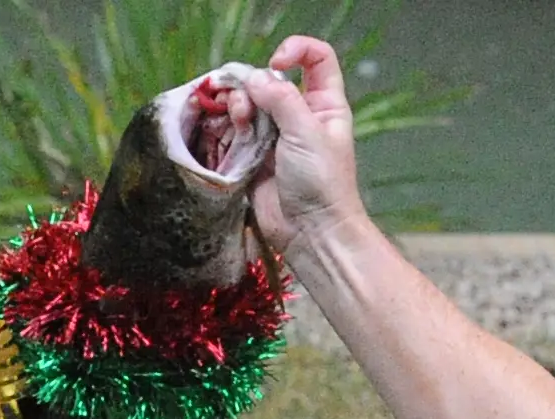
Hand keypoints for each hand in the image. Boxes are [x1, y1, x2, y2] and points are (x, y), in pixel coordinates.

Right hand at [240, 38, 366, 258]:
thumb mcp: (306, 132)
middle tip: (246, 104)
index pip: (316, 59)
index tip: (276, 63)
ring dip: (240, 106)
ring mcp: (277, 137)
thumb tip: (254, 78)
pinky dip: (231, 128)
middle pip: (273, 81)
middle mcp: (301, 116)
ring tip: (238, 121)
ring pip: (252, 105)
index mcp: (324, 104)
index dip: (296, 51)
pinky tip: (230, 133)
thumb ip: (281, 100)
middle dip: (255, 85)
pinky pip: (239, 132)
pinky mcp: (256, 157)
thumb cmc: (321, 182)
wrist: (310, 231)